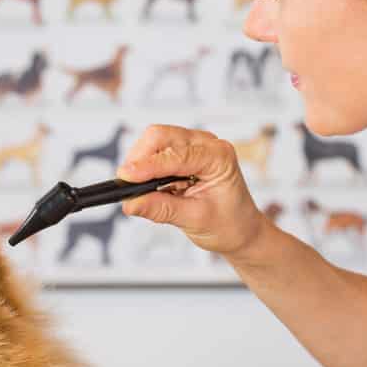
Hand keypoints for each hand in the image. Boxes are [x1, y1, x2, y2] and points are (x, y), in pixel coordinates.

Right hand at [116, 124, 271, 257]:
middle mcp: (207, 144)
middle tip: (128, 184)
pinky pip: (157, 151)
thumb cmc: (229, 224)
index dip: (147, 166)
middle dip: (140, 158)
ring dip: (143, 162)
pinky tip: (153, 186)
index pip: (175, 154)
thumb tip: (131, 202)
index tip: (125, 177)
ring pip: (155, 141)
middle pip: (160, 136)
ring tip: (145, 190)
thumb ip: (162, 209)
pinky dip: (148, 167)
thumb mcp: (195, 220)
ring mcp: (195, 145)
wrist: (241, 230)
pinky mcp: (184, 153)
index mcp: (218, 157)